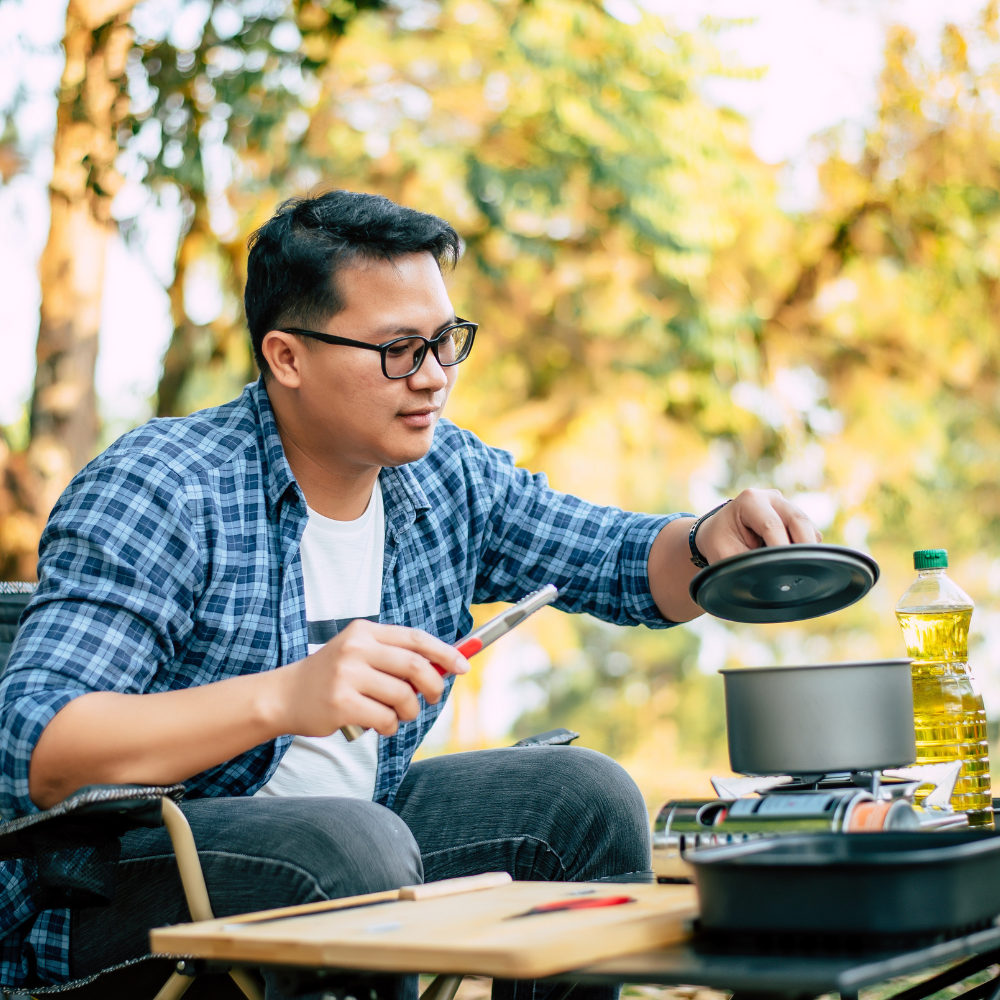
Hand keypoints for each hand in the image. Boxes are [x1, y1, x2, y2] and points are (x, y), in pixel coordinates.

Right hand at [277, 620, 469, 737]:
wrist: (285, 695)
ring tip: (397, 714)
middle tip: (432, 699)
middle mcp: (356, 649)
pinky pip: (385, 719)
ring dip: (409, 712)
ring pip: (403, 696)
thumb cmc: (331, 677)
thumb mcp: (359, 654)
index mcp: (365, 631)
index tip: (463, 666)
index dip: (444, 653)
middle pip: (416, 667)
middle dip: (434, 687)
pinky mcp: (341, 704)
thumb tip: (442, 668)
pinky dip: (390, 727)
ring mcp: (347, 676)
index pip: (416, 638)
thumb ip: (395, 657)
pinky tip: (379, 725)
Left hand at [694, 488, 820, 563]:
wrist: (718, 532)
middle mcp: (771, 498)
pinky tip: (793, 562)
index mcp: (750, 501)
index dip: (780, 548)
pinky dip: (806, 549)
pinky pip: (810, 534)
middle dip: (803, 547)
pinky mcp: (795, 517)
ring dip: (806, 549)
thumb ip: (746, 562)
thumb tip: (769, 575)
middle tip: (803, 571)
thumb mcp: (724, 554)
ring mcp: (786, 505)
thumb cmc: (718, 541)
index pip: (772, 525)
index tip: (785, 569)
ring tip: (795, 570)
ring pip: (808, 527)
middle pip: (798, 520)